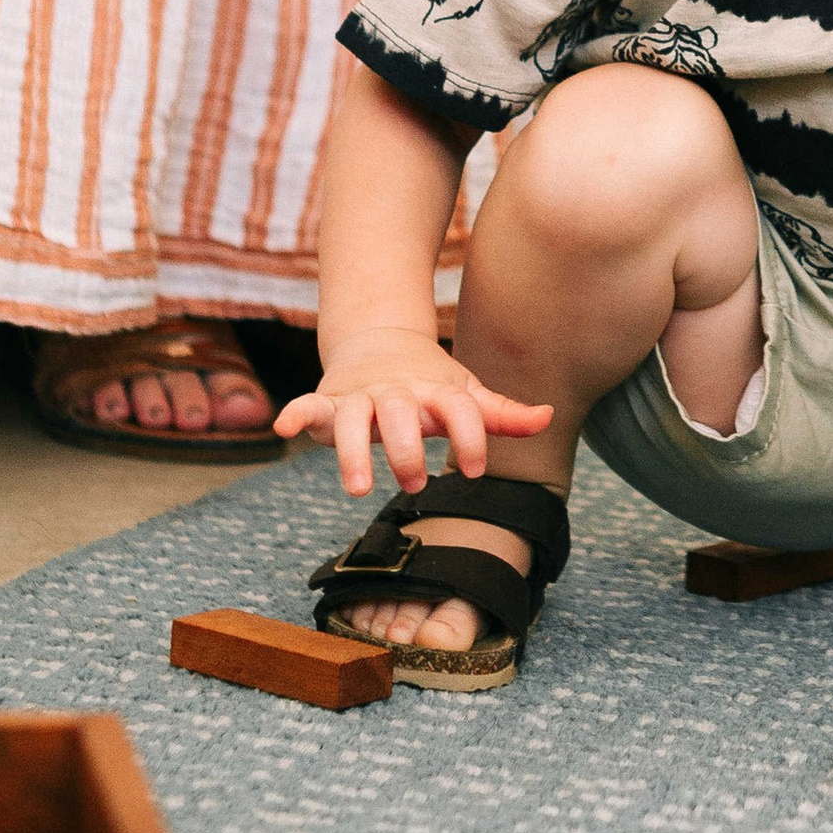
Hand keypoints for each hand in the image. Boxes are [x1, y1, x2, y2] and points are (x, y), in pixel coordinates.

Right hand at [274, 325, 552, 499]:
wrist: (381, 344)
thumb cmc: (431, 383)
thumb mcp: (467, 395)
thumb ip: (502, 414)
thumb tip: (549, 416)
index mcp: (436, 391)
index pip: (457, 409)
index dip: (470, 437)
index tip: (474, 472)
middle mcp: (398, 392)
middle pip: (400, 414)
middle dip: (406, 448)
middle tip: (415, 483)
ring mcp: (362, 396)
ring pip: (354, 418)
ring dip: (354, 451)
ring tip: (357, 488)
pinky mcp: (330, 401)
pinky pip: (308, 405)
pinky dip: (295, 413)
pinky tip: (283, 429)